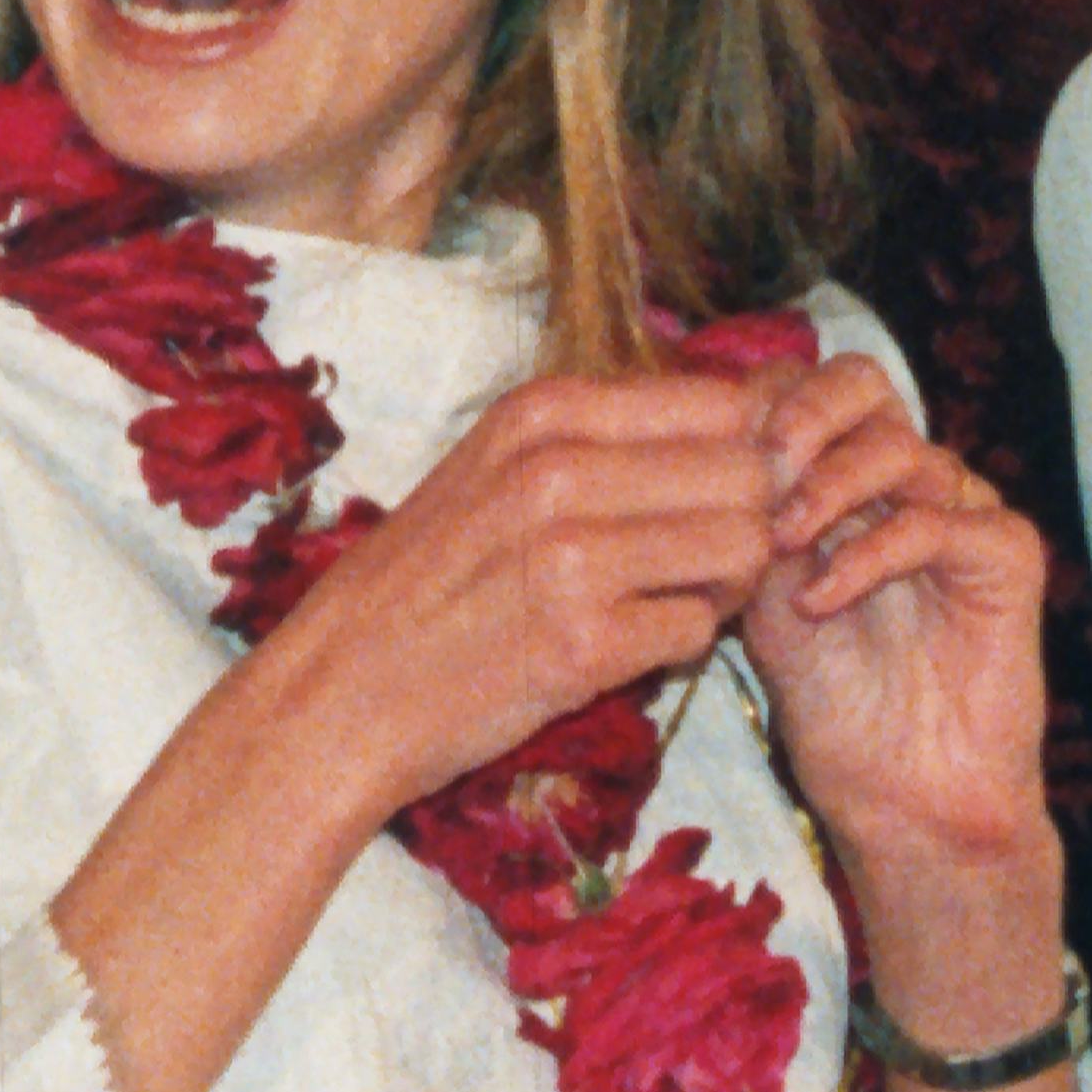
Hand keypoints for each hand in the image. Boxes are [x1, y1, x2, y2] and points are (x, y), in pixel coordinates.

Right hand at [242, 360, 773, 822]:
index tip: (711, 495)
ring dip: (723, 584)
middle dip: (746, 520)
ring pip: (743, 549)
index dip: (744, 452)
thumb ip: (605, 437)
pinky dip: (679, 646)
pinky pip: (699, 631)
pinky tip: (629, 646)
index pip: (723, 402)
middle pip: (749, 474)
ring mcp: (573, 558)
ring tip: (667, 600)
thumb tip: (751, 413)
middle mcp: (561, 471)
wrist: (340, 689)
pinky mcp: (583, 645)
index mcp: (544, 412)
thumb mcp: (498, 466)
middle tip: (698, 560)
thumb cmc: (425, 579)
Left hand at [733, 347, 1055, 900]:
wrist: (902, 797)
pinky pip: (936, 521)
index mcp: (846, 478)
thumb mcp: (762, 598)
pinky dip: (869, 554)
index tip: (711, 453)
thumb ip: (750, 520)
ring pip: (899, 447)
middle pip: (864, 382)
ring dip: (828, 489)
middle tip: (763, 463)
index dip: (760, 403)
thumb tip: (713, 443)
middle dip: (803, 414)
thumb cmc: (831, 706)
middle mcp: (907, 481)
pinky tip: (820, 599)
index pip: (808, 386)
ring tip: (781, 542)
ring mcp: (962, 511)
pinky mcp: (1006, 554)